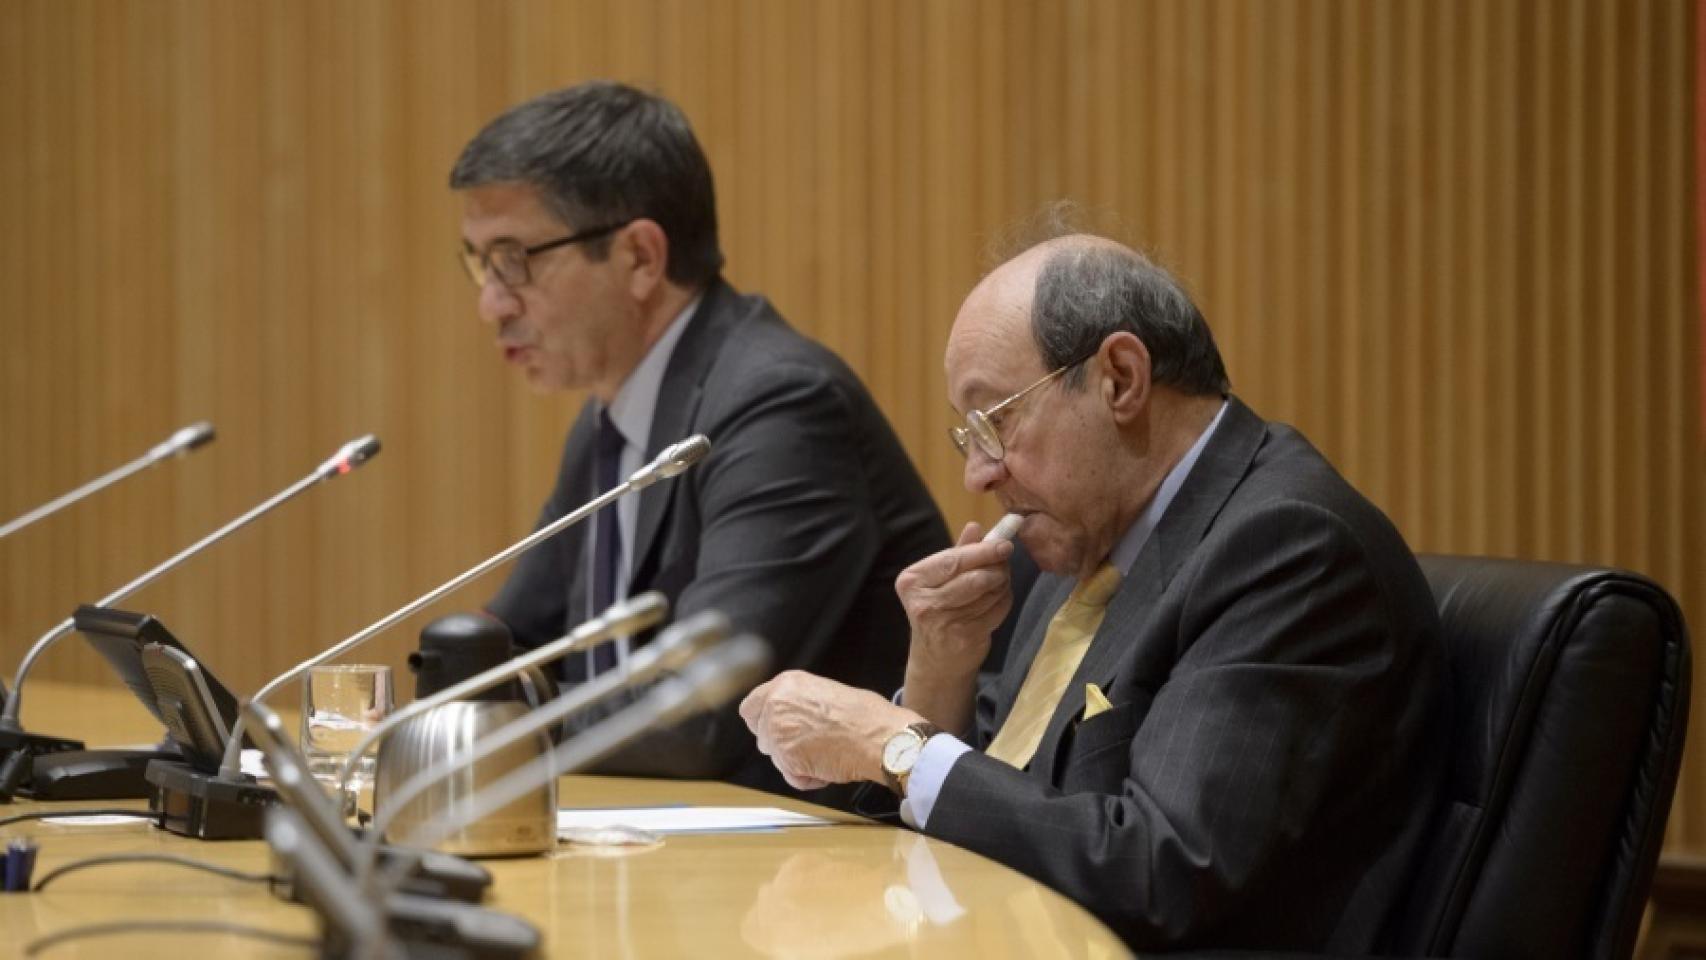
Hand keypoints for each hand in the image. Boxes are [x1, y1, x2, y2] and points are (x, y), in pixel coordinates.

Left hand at [739, 671, 919, 790]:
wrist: (881, 738)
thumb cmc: (867, 718)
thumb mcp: (827, 693)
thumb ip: (801, 704)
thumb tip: (795, 717)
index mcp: (787, 684)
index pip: (752, 707)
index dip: (764, 722)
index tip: (775, 730)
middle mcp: (776, 704)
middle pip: (762, 735)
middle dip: (783, 744)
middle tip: (810, 745)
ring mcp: (778, 731)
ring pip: (776, 757)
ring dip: (797, 762)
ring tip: (827, 754)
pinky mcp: (785, 757)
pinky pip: (792, 775)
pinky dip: (808, 777)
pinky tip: (828, 766)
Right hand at [896, 522, 1014, 680]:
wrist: (936, 661)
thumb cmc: (938, 611)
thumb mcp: (939, 580)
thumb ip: (957, 553)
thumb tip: (975, 527)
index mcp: (911, 581)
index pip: (952, 560)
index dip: (982, 551)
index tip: (1004, 544)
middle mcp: (923, 603)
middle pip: (973, 577)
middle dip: (996, 567)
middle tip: (1005, 562)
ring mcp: (943, 623)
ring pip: (988, 593)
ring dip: (1002, 584)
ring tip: (1000, 581)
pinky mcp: (964, 637)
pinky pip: (996, 609)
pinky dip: (1004, 600)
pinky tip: (999, 599)